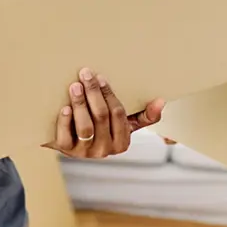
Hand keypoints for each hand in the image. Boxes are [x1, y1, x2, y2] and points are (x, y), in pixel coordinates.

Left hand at [48, 67, 164, 158]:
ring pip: (85, 127)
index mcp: (122, 143)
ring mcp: (85, 152)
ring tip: (75, 86)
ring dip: (80, 104)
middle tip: (86, 74)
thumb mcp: (124, 123)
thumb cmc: (101, 126)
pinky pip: (66, 137)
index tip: (100, 77)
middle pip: (101, 117)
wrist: (70, 140)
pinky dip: (65, 121)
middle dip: (94, 93)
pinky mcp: (67, 151)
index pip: (118, 114)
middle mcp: (105, 150)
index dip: (109, 94)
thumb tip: (161, 101)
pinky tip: (64, 107)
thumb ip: (144, 116)